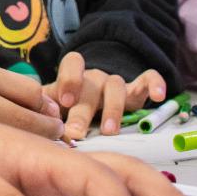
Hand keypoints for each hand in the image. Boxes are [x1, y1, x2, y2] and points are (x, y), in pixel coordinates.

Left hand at [46, 52, 165, 138]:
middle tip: (76, 132)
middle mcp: (94, 79)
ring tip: (108, 132)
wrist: (86, 109)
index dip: (70, 79)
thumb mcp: (51, 111)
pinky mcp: (135, 93)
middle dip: (83, 110)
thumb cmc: (66, 113)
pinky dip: (154, 85)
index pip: (73, 63)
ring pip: (116, 87)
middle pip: (91, 86)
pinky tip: (159, 96)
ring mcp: (114, 85)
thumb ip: (44, 113)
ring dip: (112, 110)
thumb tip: (37, 122)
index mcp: (73, 78)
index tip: (64, 101)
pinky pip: (147, 81)